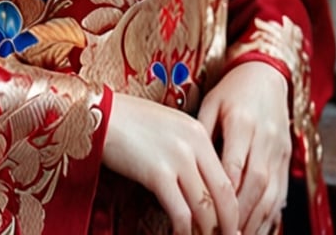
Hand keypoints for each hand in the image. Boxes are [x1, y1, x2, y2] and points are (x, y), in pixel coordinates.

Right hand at [102, 92, 238, 234]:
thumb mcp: (169, 129)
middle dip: (227, 226)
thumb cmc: (131, 122)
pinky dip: (184, 232)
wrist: (102, 112)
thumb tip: (201, 189)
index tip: (231, 226)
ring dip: (208, 233)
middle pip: (223, 196)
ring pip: (205, 209)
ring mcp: (177, 158)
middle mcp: (193, 144)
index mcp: (199, 133)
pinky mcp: (157, 173)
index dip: (233, 209)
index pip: (227, 178)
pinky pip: (180, 213)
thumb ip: (189, 152)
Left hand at [198, 62, 290, 234]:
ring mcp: (279, 150)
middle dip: (239, 214)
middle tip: (221, 233)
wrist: (267, 75)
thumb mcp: (212, 102)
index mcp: (242, 122)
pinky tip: (256, 230)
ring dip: (254, 221)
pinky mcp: (287, 159)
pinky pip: (281, 193)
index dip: (222, 193)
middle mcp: (264, 138)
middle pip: (255, 184)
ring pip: (271, 193)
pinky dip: (270, 216)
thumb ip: (202, 132)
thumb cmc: (233, 90)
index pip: (234, 165)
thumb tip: (186, 165)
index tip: (207, 213)